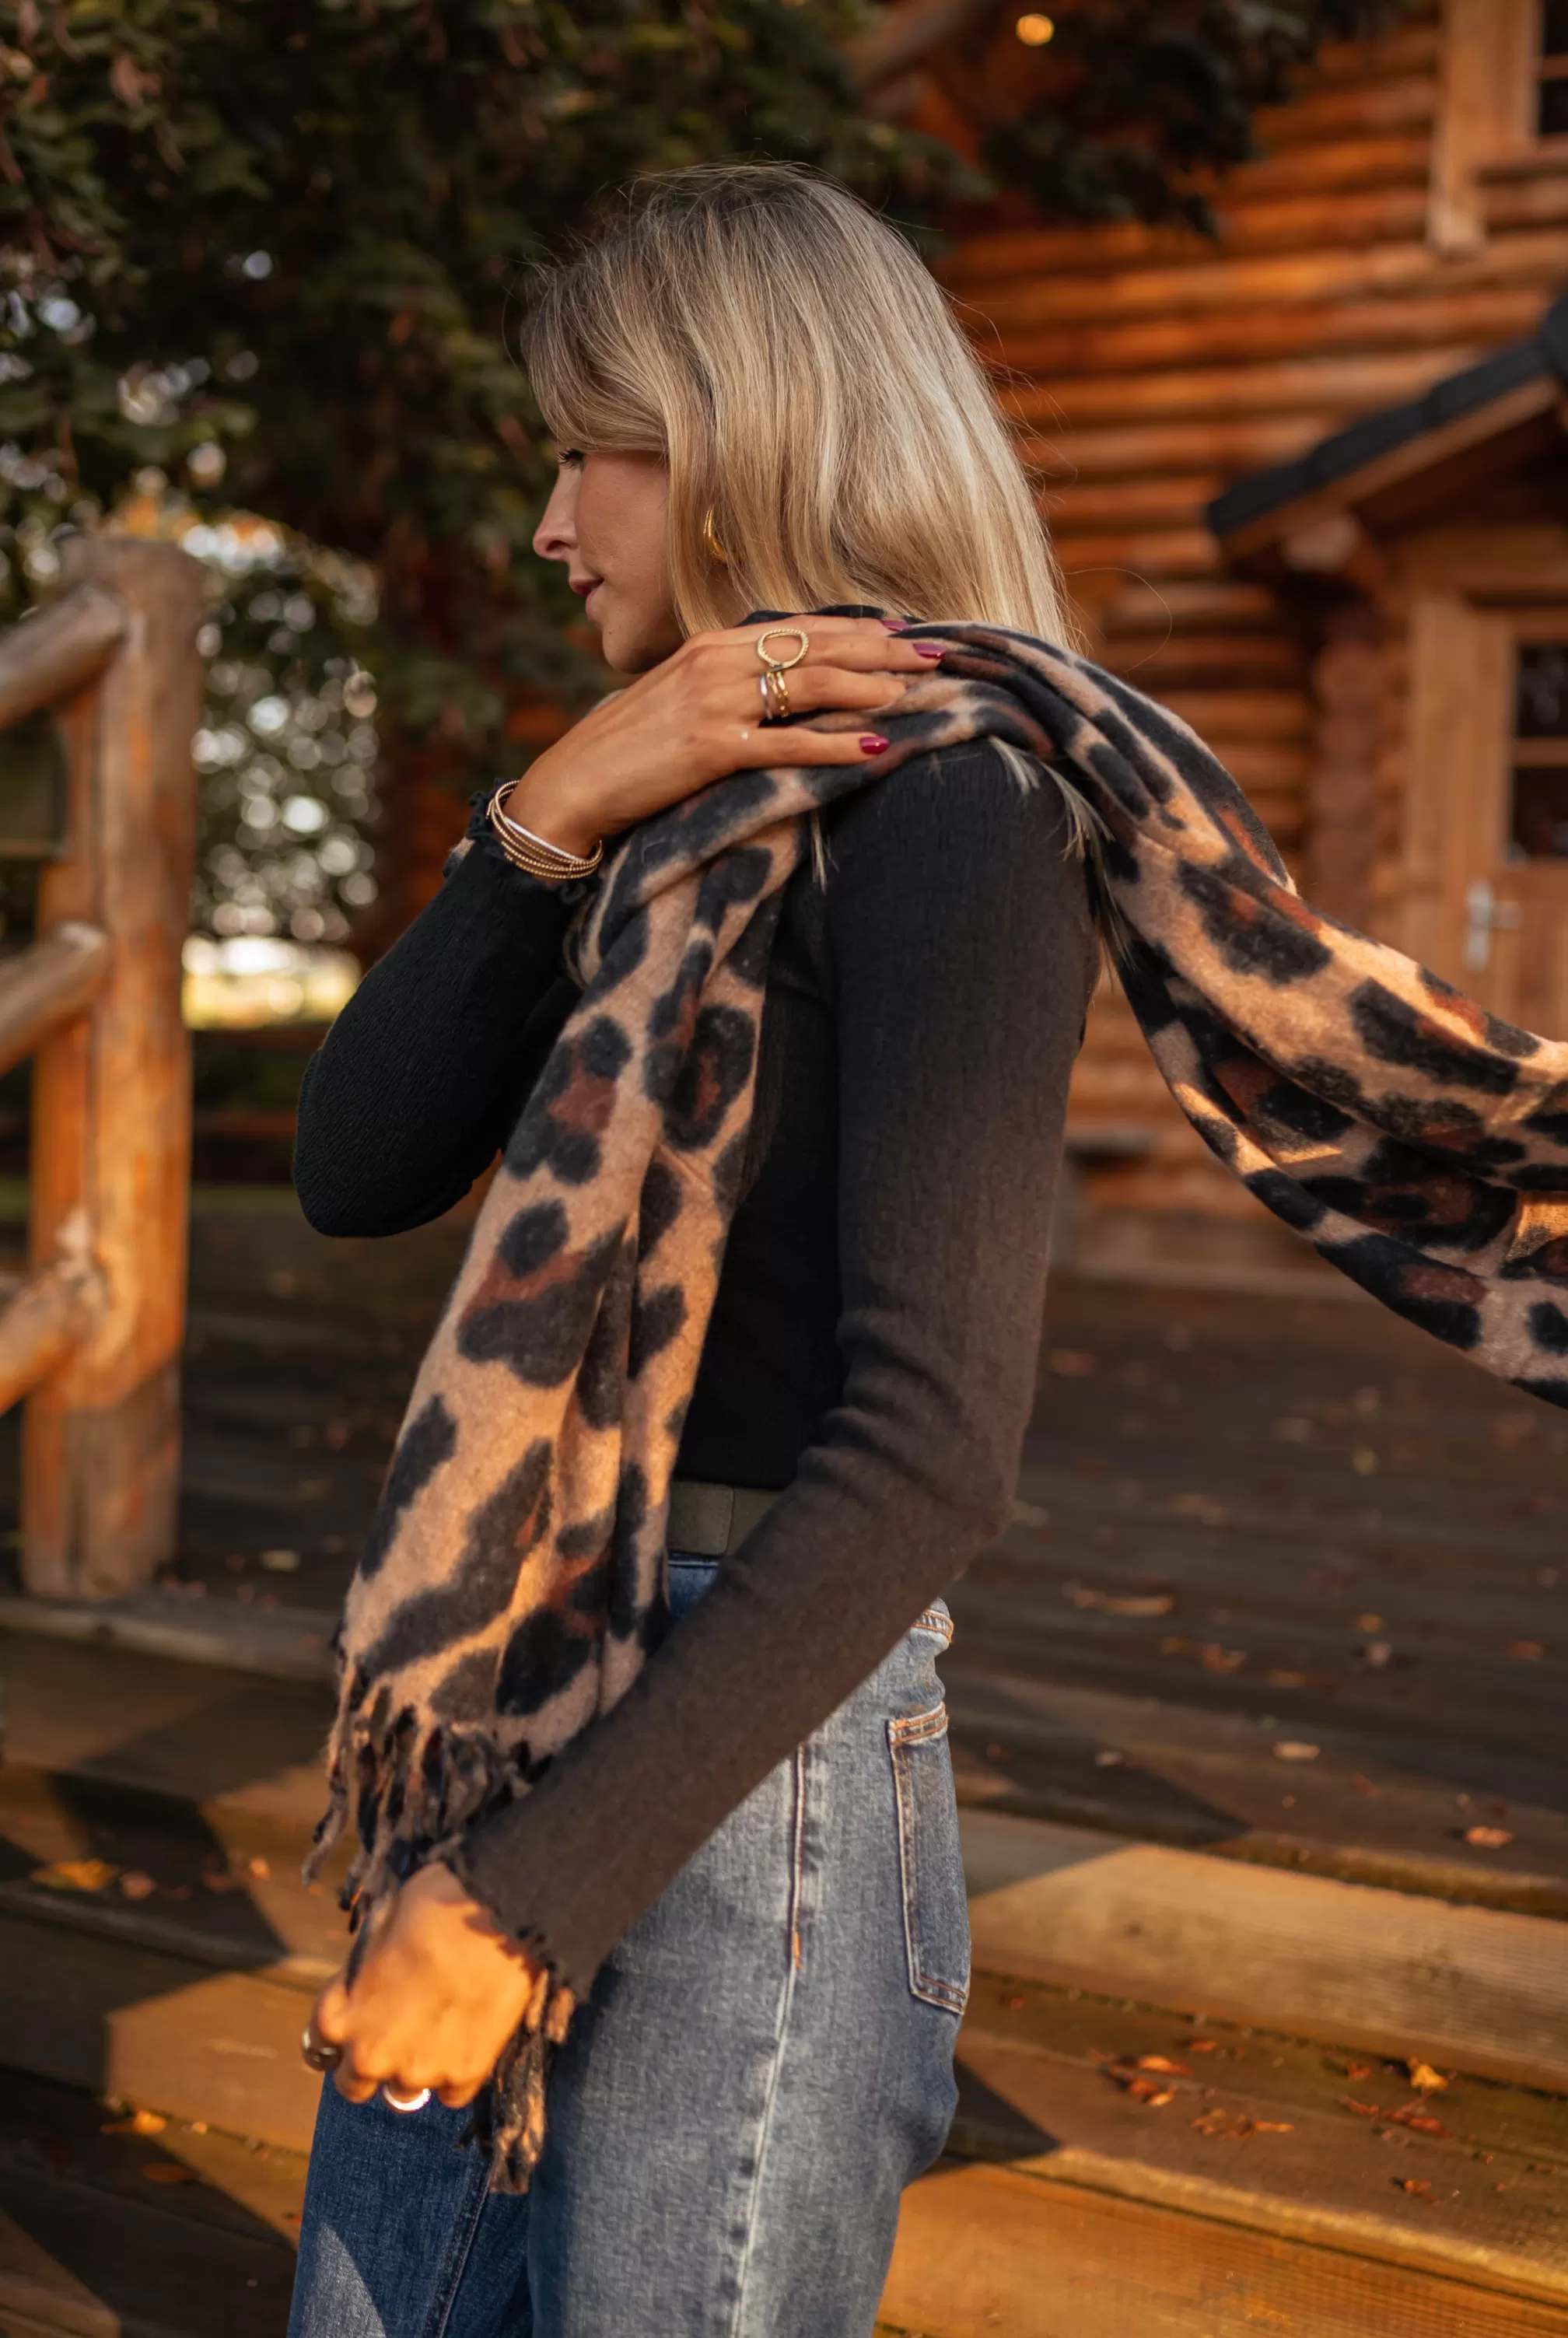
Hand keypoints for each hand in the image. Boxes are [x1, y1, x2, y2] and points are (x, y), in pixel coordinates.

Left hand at [306, 1863, 541, 2110]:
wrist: (499, 1914)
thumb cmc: (433, 1905)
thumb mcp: (379, 1926)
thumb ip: (366, 1968)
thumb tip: (371, 1975)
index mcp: (338, 2015)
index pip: (317, 2048)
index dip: (339, 2035)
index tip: (356, 2025)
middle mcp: (369, 2054)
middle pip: (354, 2085)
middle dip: (370, 2063)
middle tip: (396, 2034)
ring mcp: (418, 2071)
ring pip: (404, 2091)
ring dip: (414, 2067)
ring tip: (440, 2030)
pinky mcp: (464, 2076)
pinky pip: (450, 2092)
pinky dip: (456, 2072)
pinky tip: (468, 2038)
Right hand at [507, 615, 942, 857]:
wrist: (573, 785)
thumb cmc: (630, 749)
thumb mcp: (680, 699)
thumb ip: (730, 683)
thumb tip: (783, 683)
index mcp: (711, 647)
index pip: (800, 628)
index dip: (858, 630)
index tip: (905, 631)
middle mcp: (716, 664)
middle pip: (817, 648)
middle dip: (882, 650)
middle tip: (937, 654)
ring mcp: (715, 705)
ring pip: (810, 687)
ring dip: (871, 688)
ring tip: (918, 692)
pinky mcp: (713, 751)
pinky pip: (788, 746)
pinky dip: (836, 747)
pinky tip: (876, 748)